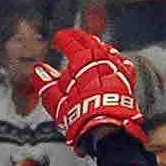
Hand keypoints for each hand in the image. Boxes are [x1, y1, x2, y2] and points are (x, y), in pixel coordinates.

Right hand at [35, 24, 143, 147]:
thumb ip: (45, 82)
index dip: (63, 39)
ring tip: (94, 45)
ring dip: (99, 46)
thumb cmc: (80, 114)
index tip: (58, 38)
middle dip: (81, 37)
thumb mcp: (55, 100)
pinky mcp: (127, 81)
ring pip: (108, 51)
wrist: (107, 129)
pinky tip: (117, 61)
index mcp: (82, 60)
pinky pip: (123, 64)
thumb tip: (38, 71)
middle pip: (91, 42)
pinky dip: (117, 60)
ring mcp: (116, 69)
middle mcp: (102, 60)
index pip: (71, 42)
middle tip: (74, 36)